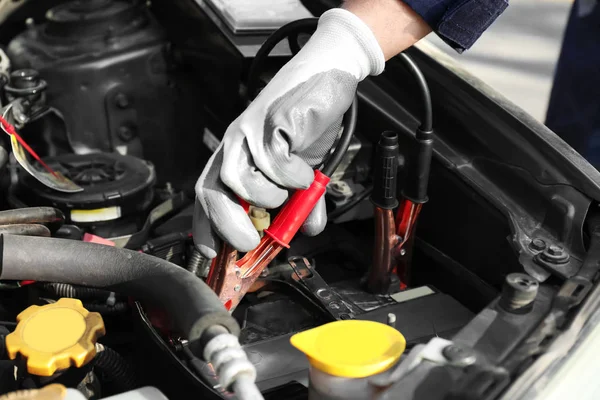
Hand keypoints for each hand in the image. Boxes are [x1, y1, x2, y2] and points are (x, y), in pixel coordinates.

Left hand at [194, 9, 384, 257]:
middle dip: (228, 224)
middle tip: (250, 242)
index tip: (212, 254)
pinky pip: (272, 161)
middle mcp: (236, 144)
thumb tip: (307, 231)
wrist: (329, 73)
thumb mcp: (303, 172)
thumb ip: (302, 205)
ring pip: (236, 178)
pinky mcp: (272, 122)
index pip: (207, 195)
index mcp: (236, 156)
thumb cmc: (308, 122)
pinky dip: (291, 176)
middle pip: (212, 189)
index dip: (205, 226)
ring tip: (287, 194)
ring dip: (264, 197)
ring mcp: (250, 131)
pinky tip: (304, 172)